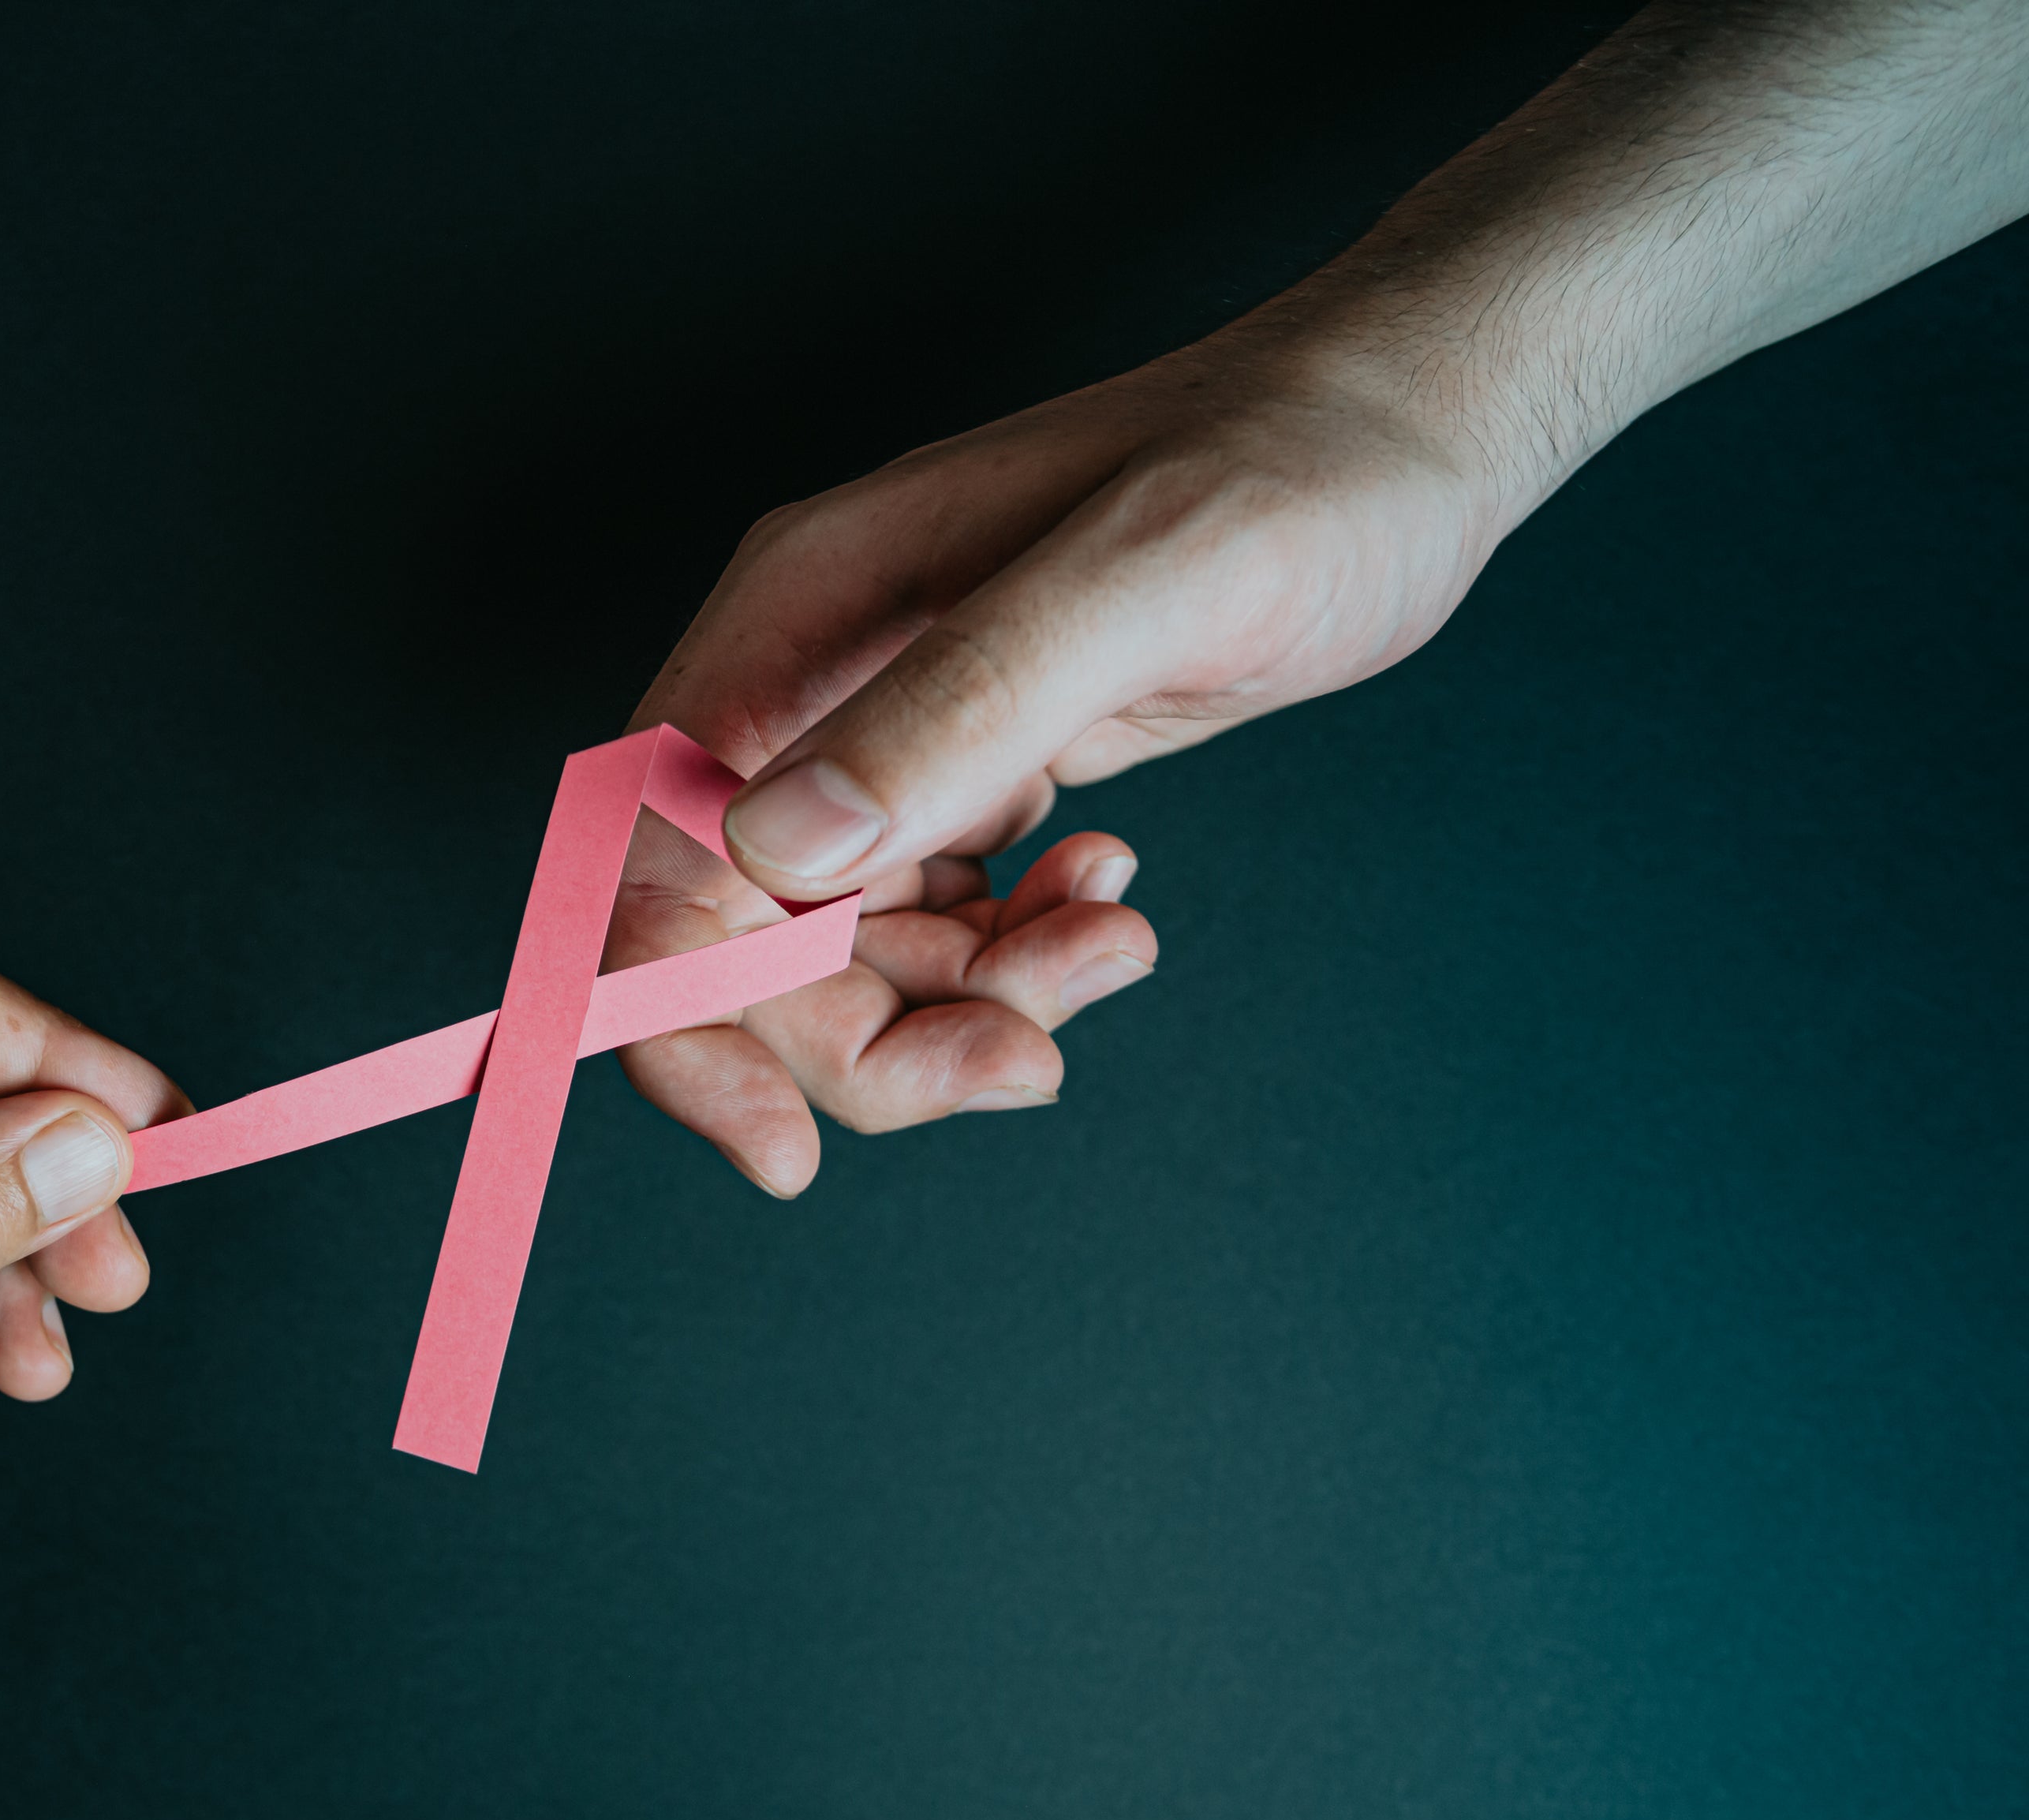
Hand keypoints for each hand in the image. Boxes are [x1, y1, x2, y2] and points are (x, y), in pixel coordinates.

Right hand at [605, 335, 1462, 1188]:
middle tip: (1026, 1060)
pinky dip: (1010, 957)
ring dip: (964, 1002)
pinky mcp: (967, 765)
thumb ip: (960, 703)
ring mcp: (884, 731)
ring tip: (1107, 947)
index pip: (651, 857)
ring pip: (841, 954)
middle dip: (868, 1038)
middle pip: (741, 942)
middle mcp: (814, 683)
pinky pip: (930, 922)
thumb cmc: (1301, 466)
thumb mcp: (1147, 578)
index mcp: (803, 618)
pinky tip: (1105, 898)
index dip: (676, 1021)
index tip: (781, 1148)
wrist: (1413, 428)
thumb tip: (786, 849)